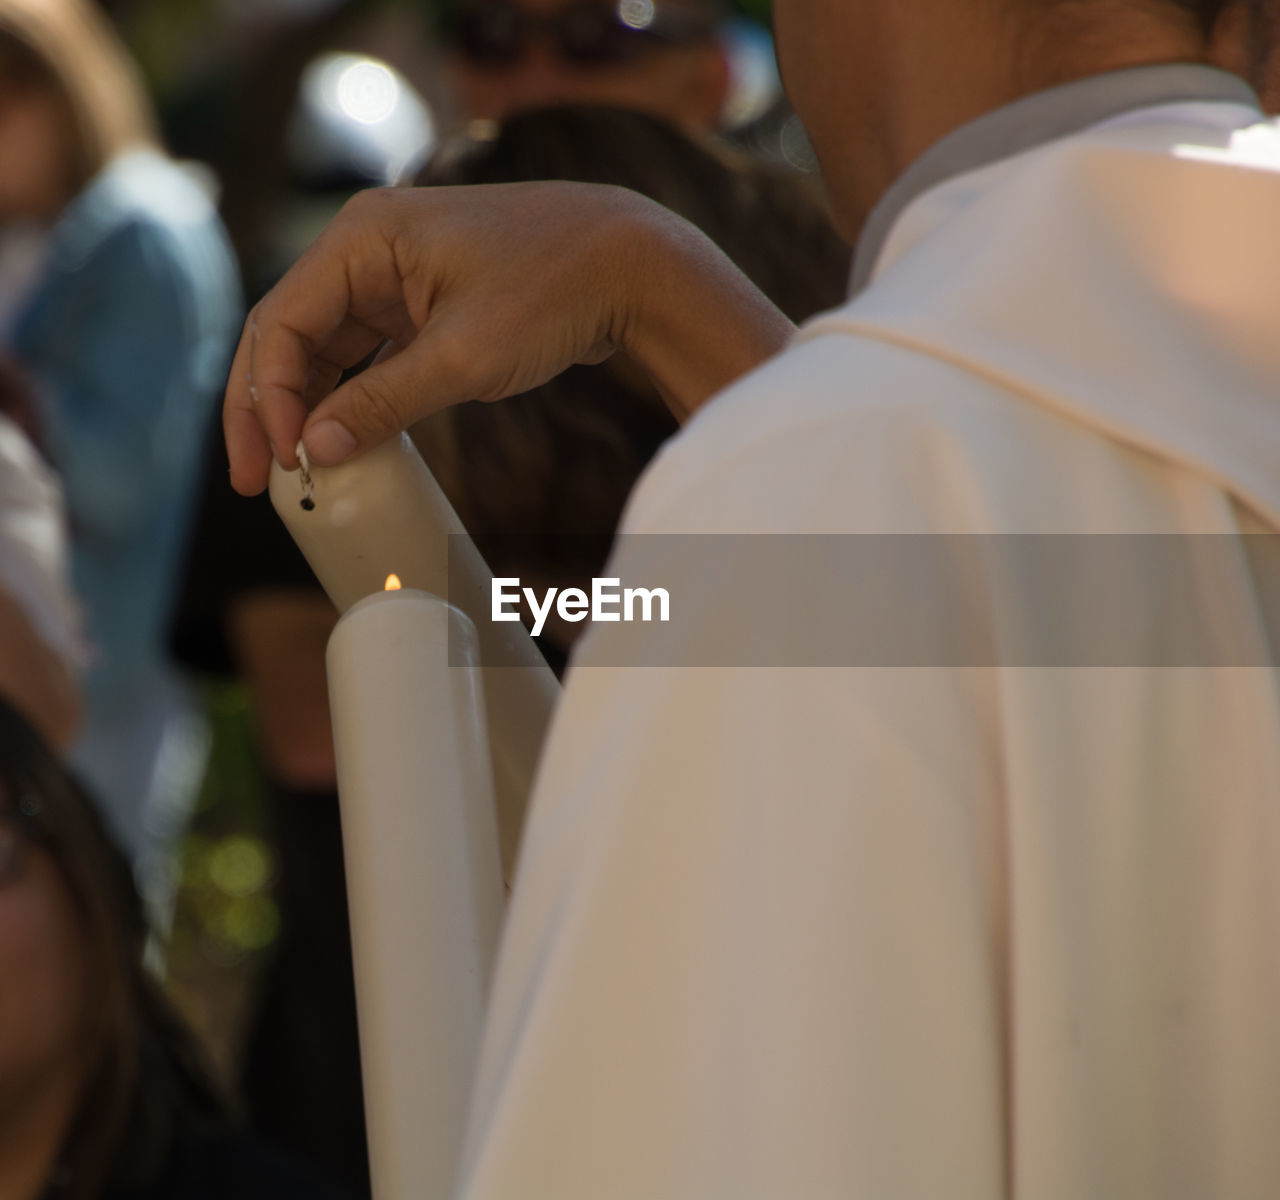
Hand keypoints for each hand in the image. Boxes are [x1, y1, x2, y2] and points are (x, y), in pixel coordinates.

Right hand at [224, 182, 792, 495]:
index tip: (282, 463)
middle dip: (270, 408)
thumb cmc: (553, 291)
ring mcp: (398, 276)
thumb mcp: (462, 357)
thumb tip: (314, 449)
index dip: (269, 399)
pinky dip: (355, 397)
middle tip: (257, 480)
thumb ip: (382, 403)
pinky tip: (344, 442)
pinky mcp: (427, 304)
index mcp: (363, 238)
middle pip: (292, 335)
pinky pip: (371, 354)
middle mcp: (369, 248)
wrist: (634, 266)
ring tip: (296, 472)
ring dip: (310, 407)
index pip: (282, 322)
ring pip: (329, 348)